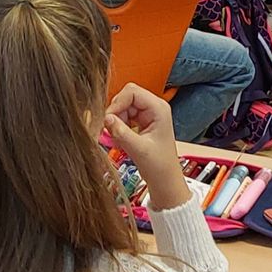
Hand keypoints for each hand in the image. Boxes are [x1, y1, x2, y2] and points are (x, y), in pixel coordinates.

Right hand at [103, 83, 186, 204]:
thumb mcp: (139, 149)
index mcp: (158, 109)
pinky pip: (123, 118)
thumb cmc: (160, 166)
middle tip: (112, 131)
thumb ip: (121, 132)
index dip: (117, 104)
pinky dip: (118, 128)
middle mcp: (153, 108)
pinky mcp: (141, 123)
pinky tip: (121, 141)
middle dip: (116, 114)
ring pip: (122, 108)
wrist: (165, 180)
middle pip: (125, 98)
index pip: (132, 92)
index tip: (108, 119)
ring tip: (119, 140)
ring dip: (116, 122)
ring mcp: (147, 115)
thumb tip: (106, 119)